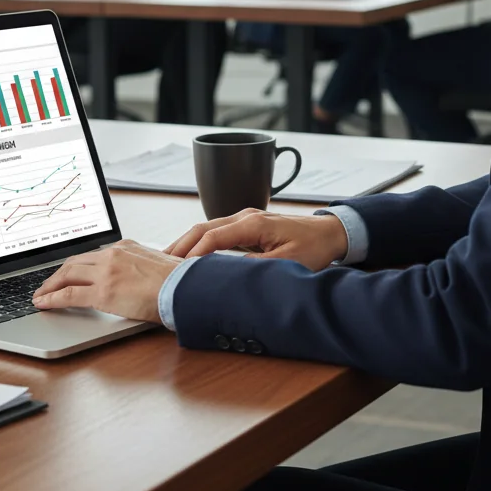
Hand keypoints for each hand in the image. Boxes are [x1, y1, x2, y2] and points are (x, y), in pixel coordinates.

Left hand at [32, 240, 180, 322]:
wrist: (185, 288)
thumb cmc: (177, 281)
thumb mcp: (155, 265)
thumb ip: (139, 268)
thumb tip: (135, 280)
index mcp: (125, 247)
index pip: (92, 255)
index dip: (75, 266)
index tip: (68, 273)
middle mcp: (113, 254)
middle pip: (74, 262)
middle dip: (57, 275)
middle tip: (47, 285)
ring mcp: (106, 272)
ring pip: (67, 275)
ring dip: (50, 286)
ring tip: (41, 295)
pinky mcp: (103, 292)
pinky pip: (68, 295)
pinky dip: (52, 299)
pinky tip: (43, 304)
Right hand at [165, 209, 348, 271]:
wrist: (330, 232)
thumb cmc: (313, 246)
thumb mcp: (287, 262)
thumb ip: (257, 267)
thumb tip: (228, 274)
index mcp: (253, 223)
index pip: (213, 237)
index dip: (194, 254)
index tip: (179, 271)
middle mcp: (245, 216)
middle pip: (203, 228)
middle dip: (180, 245)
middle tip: (160, 265)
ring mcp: (245, 219)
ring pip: (207, 228)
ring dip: (187, 243)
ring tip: (168, 262)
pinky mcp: (247, 226)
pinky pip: (217, 232)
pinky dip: (199, 243)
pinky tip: (191, 256)